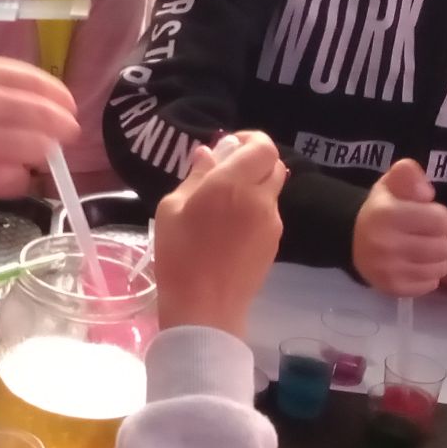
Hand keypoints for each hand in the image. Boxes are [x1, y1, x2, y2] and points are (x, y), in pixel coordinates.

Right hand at [0, 54, 78, 203]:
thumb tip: (33, 107)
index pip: (39, 82)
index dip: (60, 101)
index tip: (66, 112)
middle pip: (49, 117)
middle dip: (62, 131)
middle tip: (60, 142)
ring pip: (39, 150)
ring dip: (40, 158)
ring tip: (28, 162)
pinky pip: (16, 181)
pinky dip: (17, 182)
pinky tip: (1, 179)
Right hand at [153, 131, 285, 337]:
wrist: (204, 307)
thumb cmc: (179, 254)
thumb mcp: (171, 209)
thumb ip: (194, 177)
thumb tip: (208, 156)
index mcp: (232, 184)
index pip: (262, 146)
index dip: (249, 140)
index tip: (227, 148)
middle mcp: (259, 198)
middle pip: (273, 165)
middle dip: (253, 161)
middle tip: (227, 173)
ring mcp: (272, 221)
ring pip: (272, 189)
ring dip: (255, 186)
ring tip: (225, 204)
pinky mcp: (275, 242)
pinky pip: (269, 213)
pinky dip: (255, 209)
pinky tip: (230, 228)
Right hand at [352, 160, 446, 296]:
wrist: (349, 239)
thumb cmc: (380, 210)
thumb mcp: (391, 184)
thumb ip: (409, 175)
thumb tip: (426, 193)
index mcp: (387, 214)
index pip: (442, 220)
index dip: (440, 217)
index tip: (428, 217)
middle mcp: (385, 244)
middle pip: (444, 247)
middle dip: (439, 239)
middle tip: (425, 236)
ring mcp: (388, 270)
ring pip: (440, 268)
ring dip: (436, 259)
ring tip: (421, 250)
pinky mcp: (392, 288)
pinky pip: (430, 285)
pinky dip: (427, 275)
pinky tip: (413, 265)